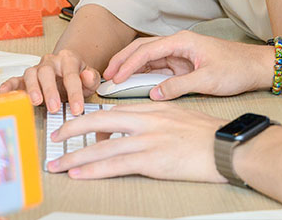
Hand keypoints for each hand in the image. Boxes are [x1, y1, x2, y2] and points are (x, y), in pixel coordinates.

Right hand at [0, 49, 100, 114]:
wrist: (66, 70)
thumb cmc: (77, 76)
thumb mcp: (90, 78)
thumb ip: (91, 78)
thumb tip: (87, 75)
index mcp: (68, 59)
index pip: (71, 75)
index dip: (75, 93)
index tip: (78, 109)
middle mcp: (51, 62)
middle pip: (47, 72)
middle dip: (51, 90)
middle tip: (55, 108)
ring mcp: (37, 69)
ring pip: (31, 74)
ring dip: (33, 88)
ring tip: (36, 102)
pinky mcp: (25, 79)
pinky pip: (15, 79)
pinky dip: (9, 85)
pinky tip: (3, 91)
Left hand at [46, 102, 226, 181]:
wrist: (226, 146)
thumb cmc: (208, 135)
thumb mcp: (180, 117)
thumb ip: (156, 121)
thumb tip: (138, 132)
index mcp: (154, 108)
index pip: (115, 110)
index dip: (93, 119)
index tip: (77, 127)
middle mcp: (147, 120)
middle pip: (101, 121)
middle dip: (74, 130)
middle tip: (55, 138)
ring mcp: (149, 139)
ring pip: (103, 145)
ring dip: (76, 155)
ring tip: (58, 164)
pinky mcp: (153, 160)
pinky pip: (116, 164)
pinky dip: (94, 169)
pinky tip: (80, 173)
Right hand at [103, 31, 271, 99]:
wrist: (256, 67)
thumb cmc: (236, 68)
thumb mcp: (207, 79)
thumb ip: (179, 86)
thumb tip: (154, 94)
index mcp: (183, 41)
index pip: (148, 50)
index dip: (128, 63)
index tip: (114, 77)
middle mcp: (179, 44)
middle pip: (143, 48)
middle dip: (123, 60)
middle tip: (105, 75)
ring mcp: (180, 54)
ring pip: (148, 58)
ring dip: (131, 67)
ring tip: (113, 80)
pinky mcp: (183, 65)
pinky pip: (158, 68)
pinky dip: (143, 74)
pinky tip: (133, 83)